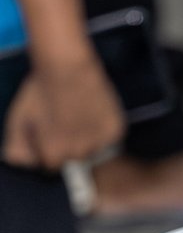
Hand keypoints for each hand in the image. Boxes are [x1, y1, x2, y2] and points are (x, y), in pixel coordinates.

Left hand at [3, 54, 122, 170]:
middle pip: (74, 158)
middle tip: (64, 121)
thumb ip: (18, 150)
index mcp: (53, 153)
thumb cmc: (40, 92)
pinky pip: (109, 138)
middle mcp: (79, 152)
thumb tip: (30, 164)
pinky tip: (92, 112)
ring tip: (78, 116)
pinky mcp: (115, 130)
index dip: (47, 147)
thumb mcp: (17, 122)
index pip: (52, 165)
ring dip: (87, 138)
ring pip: (93, 150)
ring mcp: (99, 142)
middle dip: (69, 144)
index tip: (47, 131)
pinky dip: (102, 128)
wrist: (67, 67)